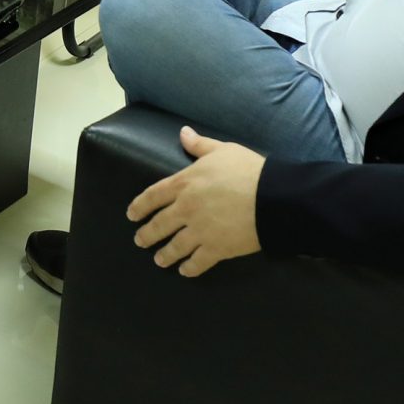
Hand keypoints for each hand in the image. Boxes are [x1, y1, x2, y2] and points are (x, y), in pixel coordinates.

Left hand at [126, 129, 264, 275]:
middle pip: (159, 225)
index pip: (153, 196)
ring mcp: (199, 231)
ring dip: (165, 255)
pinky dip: (189, 268)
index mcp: (184, 183)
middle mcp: (186, 209)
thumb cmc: (247, 170)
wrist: (272, 197)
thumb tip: (183, 132)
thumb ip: (199, 144)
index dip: (139, 206)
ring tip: (159, 260)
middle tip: (140, 241)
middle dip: (147, 235)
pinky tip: (185, 271)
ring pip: (174, 247)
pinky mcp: (216, 249)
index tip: (131, 214)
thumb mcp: (222, 150)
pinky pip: (197, 262)